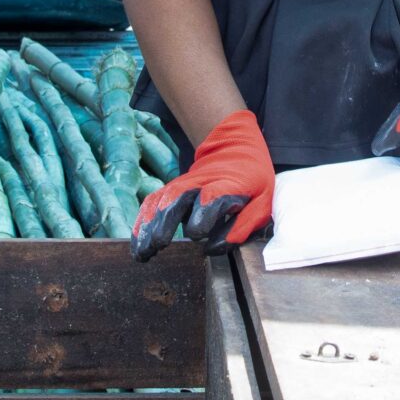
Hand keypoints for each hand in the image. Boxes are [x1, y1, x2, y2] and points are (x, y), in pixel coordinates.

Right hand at [131, 110, 275, 259]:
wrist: (234, 147)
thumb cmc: (252, 181)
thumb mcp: (262, 203)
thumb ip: (243, 226)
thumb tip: (214, 248)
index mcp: (229, 184)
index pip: (212, 197)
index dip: (202, 215)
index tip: (196, 235)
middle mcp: (200, 183)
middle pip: (178, 199)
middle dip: (166, 221)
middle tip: (159, 244)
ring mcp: (182, 185)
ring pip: (161, 202)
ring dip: (149, 226)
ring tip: (143, 252)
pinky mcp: (171, 189)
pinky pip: (152, 203)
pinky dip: (142, 222)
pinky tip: (138, 243)